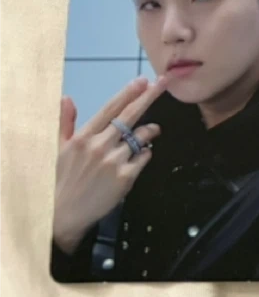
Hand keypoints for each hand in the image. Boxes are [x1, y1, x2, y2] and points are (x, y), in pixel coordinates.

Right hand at [53, 76, 167, 254]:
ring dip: (150, 131)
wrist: (63, 215)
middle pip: (130, 116)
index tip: (143, 80)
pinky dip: (145, 153)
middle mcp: (99, 146)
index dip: (128, 93)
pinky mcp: (126, 177)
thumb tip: (66, 97)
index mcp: (83, 137)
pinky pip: (144, 157)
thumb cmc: (61, 179)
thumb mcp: (58, 149)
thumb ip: (65, 122)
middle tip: (163, 83)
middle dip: (148, 96)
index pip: (110, 109)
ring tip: (151, 130)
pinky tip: (140, 155)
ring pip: (142, 136)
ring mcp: (114, 161)